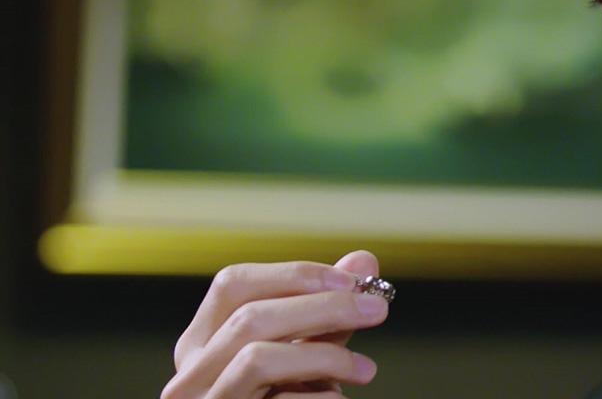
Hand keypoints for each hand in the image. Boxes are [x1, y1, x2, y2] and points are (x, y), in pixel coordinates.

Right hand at [161, 250, 387, 398]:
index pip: (233, 284)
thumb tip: (364, 260)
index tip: (352, 279)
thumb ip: (328, 310)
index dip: (294, 274)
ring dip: (324, 355)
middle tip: (378, 308)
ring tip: (367, 369)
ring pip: (257, 359)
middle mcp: (190, 375)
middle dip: (323, 308)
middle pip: (250, 319)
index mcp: (201, 343)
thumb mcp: (306, 351)